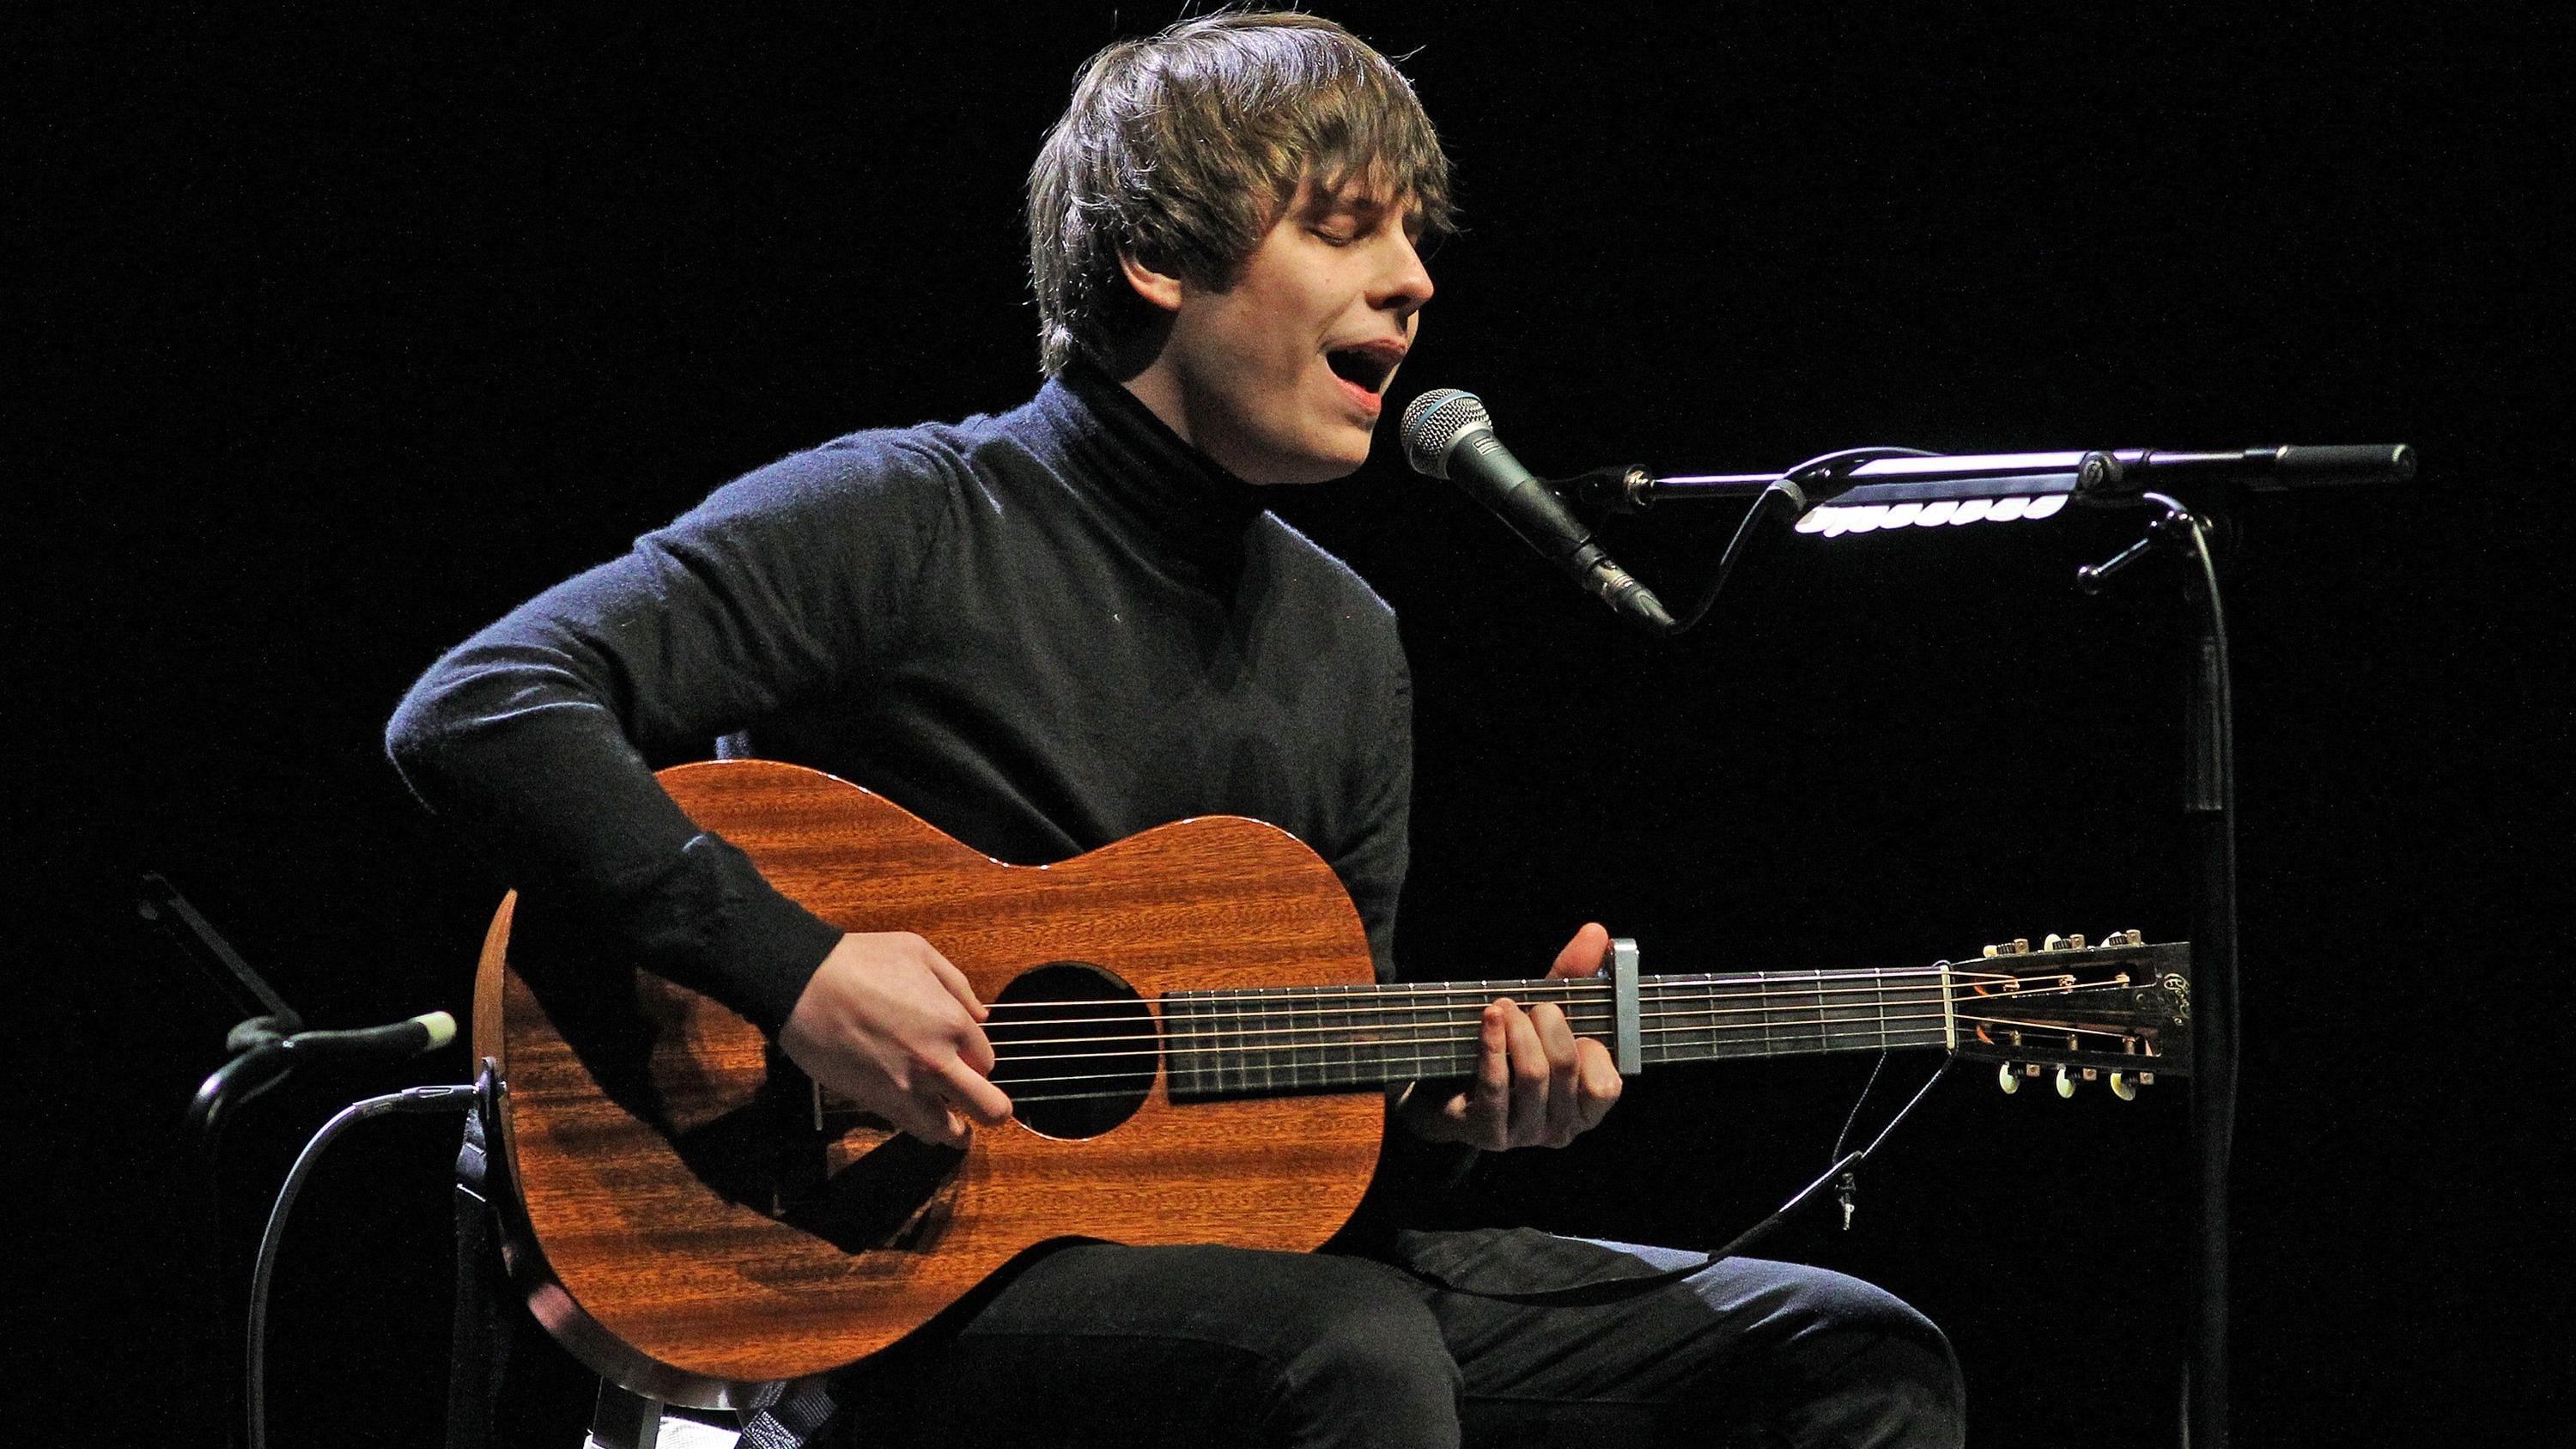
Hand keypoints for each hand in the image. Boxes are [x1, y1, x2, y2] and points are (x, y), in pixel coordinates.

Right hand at [778, 932, 1012, 1146]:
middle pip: (988, 1108)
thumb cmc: (858, 961)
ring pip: (949, 1132)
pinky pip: (911, 1129)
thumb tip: (981, 1015)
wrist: (802, 984)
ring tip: (957, 1126)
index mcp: (953, 1023)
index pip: (987, 1061)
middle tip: (989, 1110)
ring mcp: (906, 1088)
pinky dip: (922, 1128)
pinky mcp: (875, 1103)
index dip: (977, 1061)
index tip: (966, 1059)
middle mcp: (938, 1062)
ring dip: (957, 1129)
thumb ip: (958, 985)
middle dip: (994, 1110)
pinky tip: (922, 1119)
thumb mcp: (919, 952)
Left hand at [1397, 922, 1623, 1149]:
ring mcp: (1524, 1134)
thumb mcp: (1543, 1014)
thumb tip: (1596, 932)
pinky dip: (1493, 1046)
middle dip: (1550, 1025)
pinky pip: (1496, 1086)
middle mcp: (1560, 1129)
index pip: (1606, 1086)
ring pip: (1534, 1076)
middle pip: (1566, 1068)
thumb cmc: (1509, 1050)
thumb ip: (1573, 977)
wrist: (1443, 1089)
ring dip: (1518, 1031)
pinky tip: (1489, 1019)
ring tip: (1503, 1006)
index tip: (1571, 1020)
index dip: (1593, 1050)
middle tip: (1535, 1005)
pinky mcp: (1488, 1133)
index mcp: (1583, 1107)